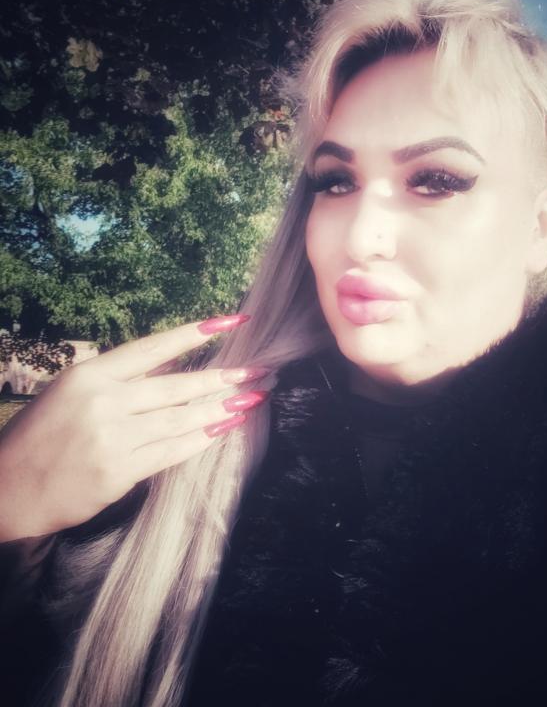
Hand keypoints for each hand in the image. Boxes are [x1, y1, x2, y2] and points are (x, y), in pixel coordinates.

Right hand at [0, 314, 269, 541]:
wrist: (4, 488)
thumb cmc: (40, 437)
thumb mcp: (71, 392)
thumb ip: (119, 381)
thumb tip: (174, 372)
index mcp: (90, 373)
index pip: (154, 347)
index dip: (196, 333)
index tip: (232, 320)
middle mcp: (103, 401)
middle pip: (178, 386)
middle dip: (225, 377)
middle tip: (260, 370)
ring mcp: (112, 438)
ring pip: (181, 419)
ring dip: (222, 409)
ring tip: (253, 399)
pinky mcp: (118, 471)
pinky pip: (171, 452)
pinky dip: (201, 439)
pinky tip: (224, 428)